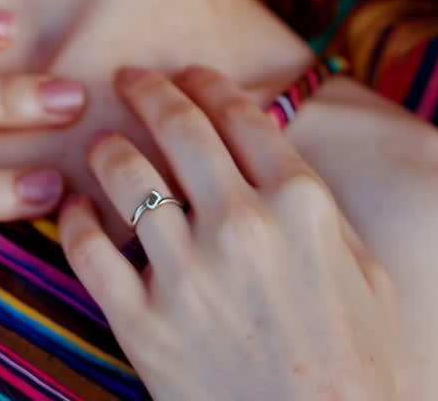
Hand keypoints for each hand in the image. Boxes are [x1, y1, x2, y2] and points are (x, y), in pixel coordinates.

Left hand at [58, 65, 399, 400]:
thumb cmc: (358, 364)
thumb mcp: (364, 267)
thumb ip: (315, 203)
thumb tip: (272, 152)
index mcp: (300, 203)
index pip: (239, 113)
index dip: (206, 82)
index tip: (188, 73)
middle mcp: (241, 225)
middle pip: (178, 127)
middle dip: (148, 90)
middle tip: (129, 77)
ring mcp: (188, 274)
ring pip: (125, 176)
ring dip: (107, 148)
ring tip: (102, 143)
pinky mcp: (144, 326)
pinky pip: (89, 250)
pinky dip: (74, 219)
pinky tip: (75, 208)